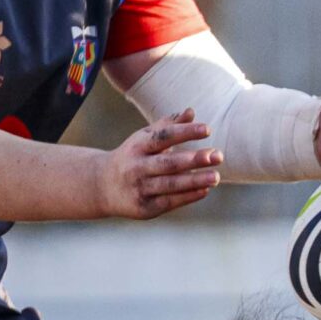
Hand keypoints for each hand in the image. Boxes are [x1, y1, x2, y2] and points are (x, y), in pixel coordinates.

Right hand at [100, 113, 219, 218]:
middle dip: (194, 159)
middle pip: (168, 163)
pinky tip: (205, 190)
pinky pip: (169, 202)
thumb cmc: (132, 157)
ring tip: (216, 176)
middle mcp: (137, 167)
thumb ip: (168, 126)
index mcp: (138, 146)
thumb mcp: (144, 139)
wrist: (102, 186)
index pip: (163, 137)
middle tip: (218, 155)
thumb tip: (191, 112)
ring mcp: (140, 188)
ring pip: (170, 185)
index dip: (185, 132)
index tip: (207, 129)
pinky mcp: (145, 208)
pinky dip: (187, 196)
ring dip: (194, 181)